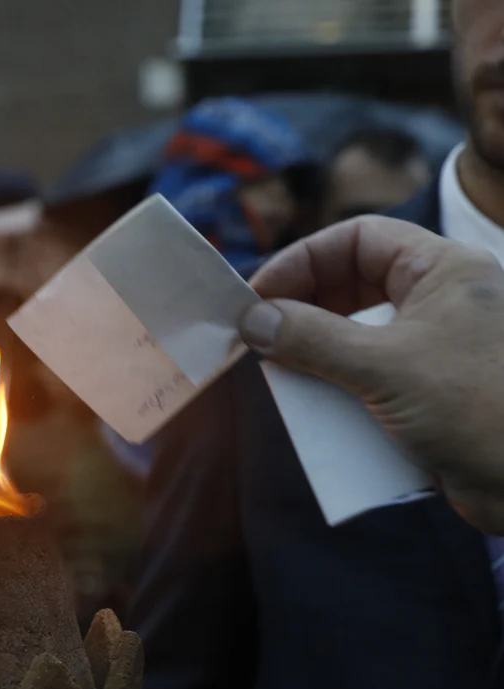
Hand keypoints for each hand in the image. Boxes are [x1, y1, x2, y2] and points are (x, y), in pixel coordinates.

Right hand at [243, 216, 503, 533]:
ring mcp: (439, 347)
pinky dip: (338, 388)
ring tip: (281, 372)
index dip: (303, 260)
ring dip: (317, 353)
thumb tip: (252, 320)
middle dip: (304, 307)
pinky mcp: (431, 391)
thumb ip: (311, 339)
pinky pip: (371, 376)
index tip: (259, 296)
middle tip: (260, 335)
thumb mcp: (382, 366)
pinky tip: (313, 407)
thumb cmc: (477, 408)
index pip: (359, 238)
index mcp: (445, 270)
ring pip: (359, 333)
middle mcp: (444, 300)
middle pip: (355, 283)